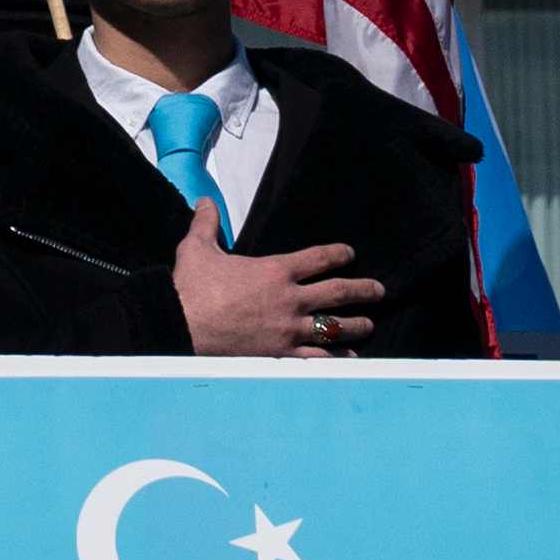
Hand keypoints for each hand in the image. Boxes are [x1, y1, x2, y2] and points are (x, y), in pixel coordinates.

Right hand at [175, 218, 375, 358]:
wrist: (181, 326)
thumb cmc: (191, 287)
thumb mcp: (197, 248)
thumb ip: (207, 223)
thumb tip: (205, 201)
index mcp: (275, 271)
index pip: (318, 258)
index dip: (339, 254)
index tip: (349, 254)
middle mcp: (290, 299)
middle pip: (338, 292)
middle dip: (363, 290)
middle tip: (378, 290)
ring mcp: (288, 329)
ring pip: (334, 327)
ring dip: (356, 325)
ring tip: (369, 324)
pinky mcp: (280, 354)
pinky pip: (317, 357)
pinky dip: (336, 357)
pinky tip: (350, 358)